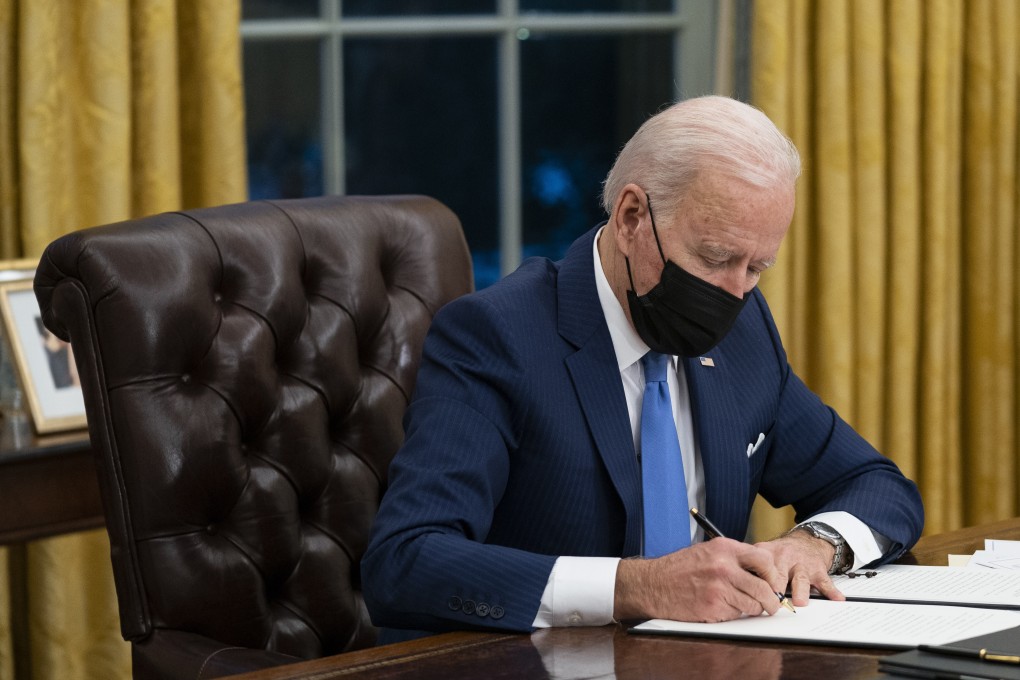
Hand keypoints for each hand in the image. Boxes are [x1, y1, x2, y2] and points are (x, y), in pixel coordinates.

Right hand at [614, 538, 785, 621]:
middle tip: (771, 604)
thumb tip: (762, 572)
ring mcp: (719, 588)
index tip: (772, 582)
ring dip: (752, 608)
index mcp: (724, 548)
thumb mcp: (708, 551)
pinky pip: (736, 615)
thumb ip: (734, 558)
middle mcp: (724, 567)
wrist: (654, 584)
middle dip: (771, 600)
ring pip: (753, 605)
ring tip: (739, 604)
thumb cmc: (680, 568)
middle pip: (764, 587)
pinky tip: (720, 606)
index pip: (764, 559)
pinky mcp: (713, 607)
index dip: (772, 574)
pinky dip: (733, 614)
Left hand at [755, 530, 845, 605]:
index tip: (752, 594)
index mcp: (768, 554)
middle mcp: (785, 558)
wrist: (806, 541)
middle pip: (779, 574)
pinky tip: (836, 599)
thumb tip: (737, 588)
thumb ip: (751, 568)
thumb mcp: (763, 553)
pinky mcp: (818, 570)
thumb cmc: (781, 553)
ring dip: (800, 591)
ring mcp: (802, 565)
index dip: (756, 582)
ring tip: (800, 602)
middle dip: (776, 587)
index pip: (759, 568)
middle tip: (773, 600)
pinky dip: (832, 591)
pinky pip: (825, 582)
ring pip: (801, 579)